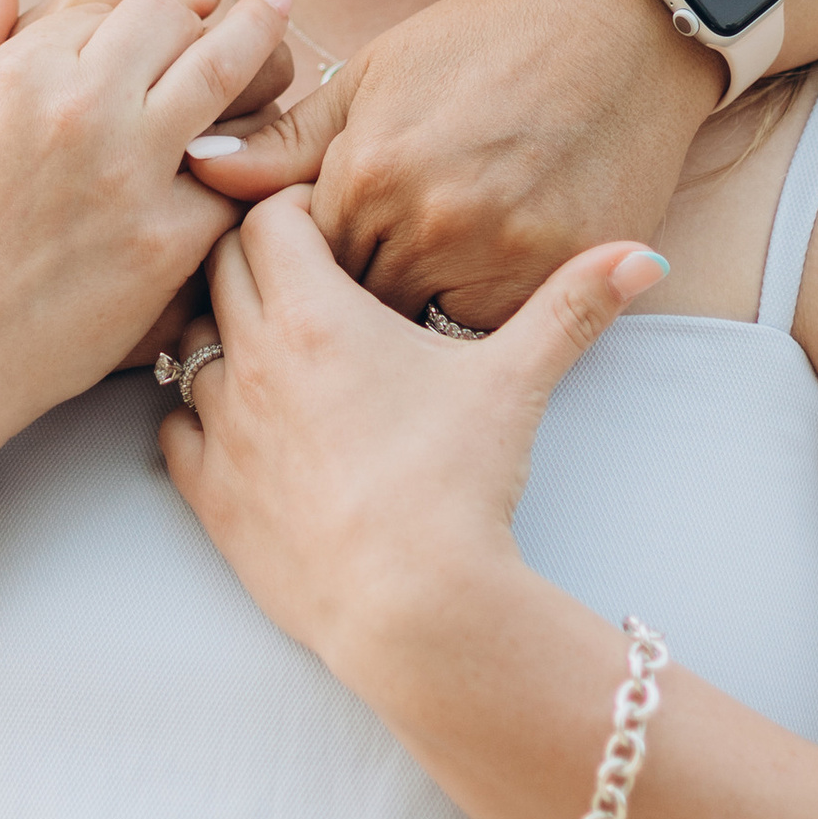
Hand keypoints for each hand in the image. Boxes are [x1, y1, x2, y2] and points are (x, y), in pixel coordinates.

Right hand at [0, 0, 292, 459]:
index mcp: (22, 71)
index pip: (113, 2)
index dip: (153, 1)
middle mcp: (81, 108)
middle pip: (175, 22)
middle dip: (214, 8)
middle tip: (258, 1)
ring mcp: (130, 173)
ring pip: (223, 77)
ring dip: (261, 42)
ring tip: (286, 19)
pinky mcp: (166, 242)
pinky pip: (234, 180)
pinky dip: (254, 159)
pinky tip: (272, 141)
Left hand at [157, 188, 667, 681]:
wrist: (412, 607)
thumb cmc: (458, 485)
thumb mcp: (518, 382)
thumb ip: (574, 307)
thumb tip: (643, 256)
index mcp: (313, 314)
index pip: (267, 217)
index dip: (294, 211)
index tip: (327, 226)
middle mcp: (250, 359)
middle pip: (218, 269)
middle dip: (253, 259)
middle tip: (301, 278)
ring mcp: (221, 429)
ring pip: (189, 348)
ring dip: (223, 338)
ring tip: (275, 351)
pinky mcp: (208, 496)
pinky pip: (173, 429)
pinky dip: (200, 419)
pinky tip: (245, 426)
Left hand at [201, 0, 719, 321]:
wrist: (621, 25)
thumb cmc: (485, 42)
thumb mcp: (376, 76)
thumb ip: (290, 139)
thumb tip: (203, 170)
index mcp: (368, 171)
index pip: (289, 257)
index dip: (287, 261)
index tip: (297, 259)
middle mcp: (425, 223)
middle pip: (345, 306)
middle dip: (331, 310)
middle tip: (338, 300)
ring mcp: (495, 258)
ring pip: (412, 331)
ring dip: (394, 327)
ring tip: (383, 311)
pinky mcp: (555, 279)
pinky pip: (480, 338)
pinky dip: (460, 330)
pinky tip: (449, 305)